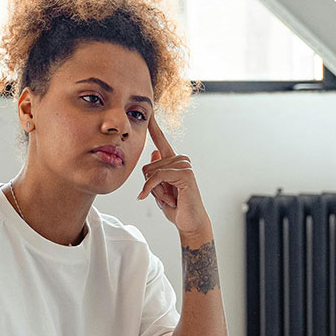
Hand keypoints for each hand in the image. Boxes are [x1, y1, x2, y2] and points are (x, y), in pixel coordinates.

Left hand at [138, 116, 210, 235]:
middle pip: (148, 165)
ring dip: (154, 190)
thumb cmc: (176, 207)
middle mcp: (181, 160)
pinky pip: (157, 176)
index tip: (149, 112)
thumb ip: (155, 172)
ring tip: (169, 199)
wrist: (190, 223)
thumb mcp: (160, 189)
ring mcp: (184, 166)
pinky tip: (145, 197)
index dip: (154, 127)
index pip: (161, 141)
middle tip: (165, 197)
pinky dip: (150, 188)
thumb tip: (153, 152)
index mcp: (174, 162)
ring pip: (152, 171)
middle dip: (150, 185)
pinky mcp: (185, 174)